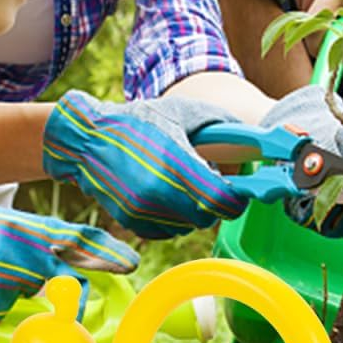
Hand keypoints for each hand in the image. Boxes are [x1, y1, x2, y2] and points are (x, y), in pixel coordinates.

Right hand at [42, 90, 247, 238]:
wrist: (86, 139)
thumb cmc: (136, 121)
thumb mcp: (180, 111)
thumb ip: (221, 123)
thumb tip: (256, 137)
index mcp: (174, 164)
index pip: (222, 202)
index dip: (236, 200)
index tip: (236, 191)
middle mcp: (157, 193)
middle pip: (207, 217)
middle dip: (213, 203)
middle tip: (208, 182)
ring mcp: (140, 211)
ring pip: (186, 226)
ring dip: (192, 211)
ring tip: (179, 183)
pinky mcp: (129, 222)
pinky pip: (165, 231)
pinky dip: (171, 218)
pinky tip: (162, 194)